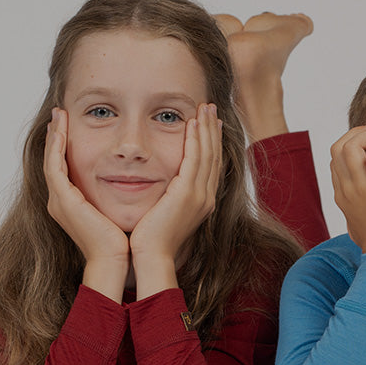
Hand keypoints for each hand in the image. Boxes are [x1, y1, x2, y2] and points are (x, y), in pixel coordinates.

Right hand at [43, 108, 129, 299]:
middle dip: (55, 136)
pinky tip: (60, 130)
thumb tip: (136, 180)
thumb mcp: (117, 211)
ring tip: (58, 115)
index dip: (65, 146)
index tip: (69, 125)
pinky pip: (54, 167)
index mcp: (72, 205)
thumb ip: (119, 195)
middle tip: (58, 114)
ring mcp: (58, 201)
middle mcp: (60, 202)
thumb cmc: (121, 242)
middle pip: (53, 160)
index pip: (65, 167)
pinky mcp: (64, 201)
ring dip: (53, 136)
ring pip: (50, 159)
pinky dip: (56, 147)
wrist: (115, 261)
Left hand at [129, 103, 221, 298]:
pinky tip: (192, 124)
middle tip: (211, 108)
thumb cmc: (151, 240)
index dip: (211, 142)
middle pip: (214, 155)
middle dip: (213, 130)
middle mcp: (206, 197)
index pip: (211, 165)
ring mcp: (200, 195)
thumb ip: (169, 198)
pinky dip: (195, 140)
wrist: (151, 256)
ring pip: (208, 154)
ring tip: (205, 108)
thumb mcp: (165, 213)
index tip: (209, 124)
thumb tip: (165, 187)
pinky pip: (194, 160)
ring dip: (206, 129)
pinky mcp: (187, 193)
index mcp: (202, 202)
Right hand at [330, 125, 365, 265]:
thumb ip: (359, 207)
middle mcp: (347, 189)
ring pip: (351, 146)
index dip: (349, 145)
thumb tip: (365, 202)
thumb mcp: (361, 221)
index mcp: (341, 196)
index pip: (334, 160)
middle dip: (356, 133)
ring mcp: (361, 188)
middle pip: (337, 147)